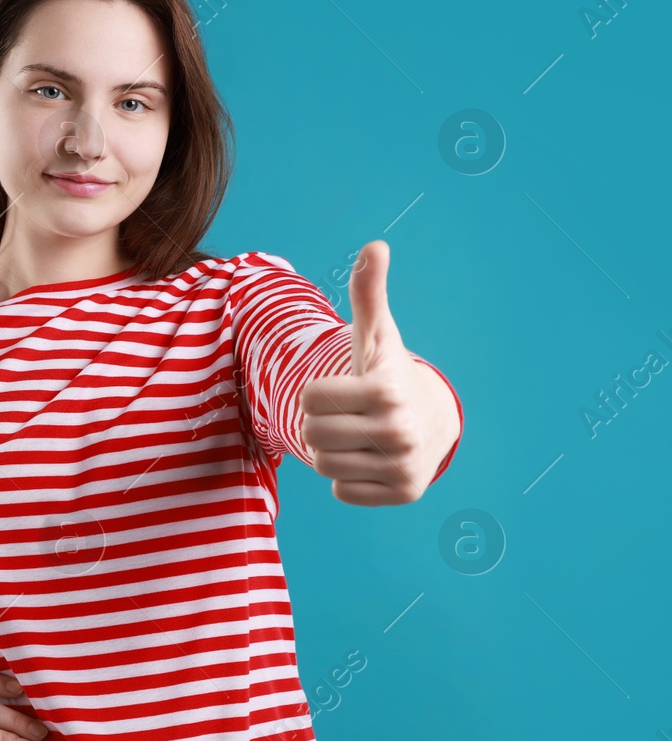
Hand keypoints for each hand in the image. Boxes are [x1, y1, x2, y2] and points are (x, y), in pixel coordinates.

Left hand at [298, 239, 460, 506]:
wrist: (432, 420)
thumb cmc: (389, 372)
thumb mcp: (376, 334)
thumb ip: (368, 292)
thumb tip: (375, 245)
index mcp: (388, 390)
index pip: (309, 397)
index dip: (317, 391)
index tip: (343, 387)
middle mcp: (400, 432)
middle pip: (312, 434)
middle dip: (321, 422)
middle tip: (348, 414)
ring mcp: (404, 467)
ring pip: (322, 465)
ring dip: (331, 450)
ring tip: (357, 435)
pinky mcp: (402, 494)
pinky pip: (340, 492)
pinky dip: (347, 478)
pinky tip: (369, 458)